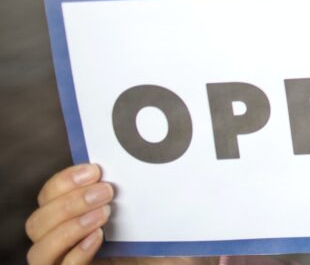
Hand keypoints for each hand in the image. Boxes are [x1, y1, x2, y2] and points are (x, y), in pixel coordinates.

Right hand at [25, 163, 215, 264]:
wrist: (175, 264)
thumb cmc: (165, 243)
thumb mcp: (153, 211)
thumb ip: (138, 190)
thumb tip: (150, 153)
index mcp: (78, 217)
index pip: (48, 197)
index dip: (63, 181)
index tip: (95, 169)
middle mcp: (67, 243)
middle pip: (36, 223)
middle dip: (68, 203)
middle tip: (106, 191)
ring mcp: (68, 263)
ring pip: (38, 250)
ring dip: (68, 228)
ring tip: (104, 214)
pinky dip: (75, 253)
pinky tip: (98, 238)